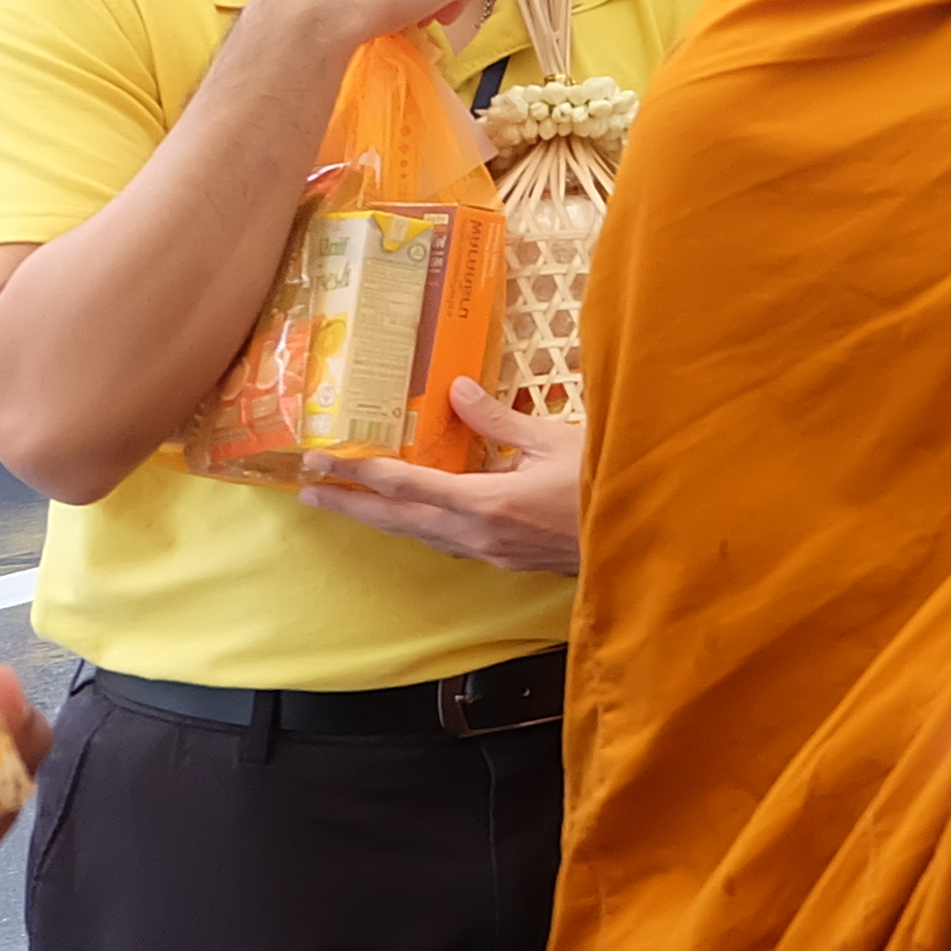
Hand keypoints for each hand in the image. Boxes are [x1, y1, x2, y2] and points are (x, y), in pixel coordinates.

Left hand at [298, 381, 577, 568]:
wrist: (643, 542)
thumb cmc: (604, 486)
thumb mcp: (555, 442)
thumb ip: (500, 420)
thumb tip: (456, 392)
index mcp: (484, 503)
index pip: (404, 485)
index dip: (357, 472)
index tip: (318, 461)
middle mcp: (476, 535)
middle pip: (398, 520)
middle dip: (350, 505)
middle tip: (307, 492)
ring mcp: (490, 553)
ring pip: (420, 535)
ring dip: (381, 519)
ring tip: (350, 504)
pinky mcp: (505, 559)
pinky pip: (447, 542)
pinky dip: (420, 526)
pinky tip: (417, 518)